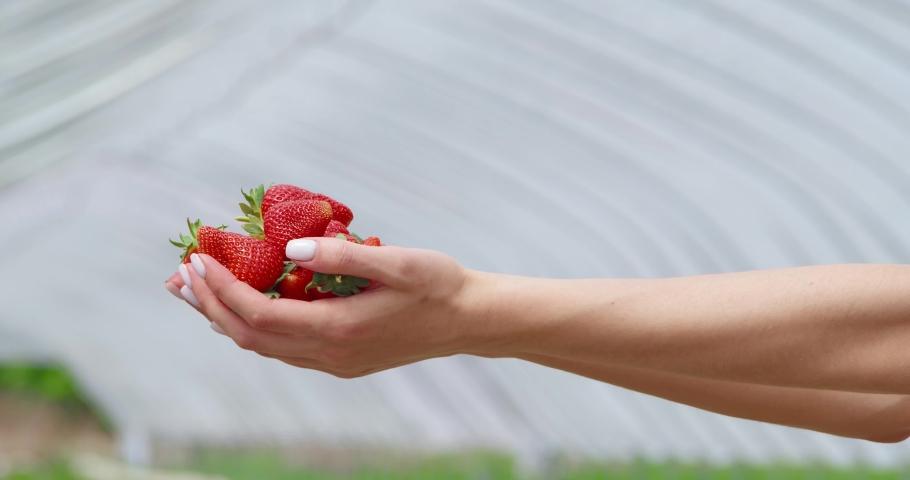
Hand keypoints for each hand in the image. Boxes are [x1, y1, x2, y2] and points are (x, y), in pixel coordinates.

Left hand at [166, 237, 500, 377]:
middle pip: (249, 336)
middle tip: (180, 274)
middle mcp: (328, 353)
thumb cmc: (438, 285)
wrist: (469, 321)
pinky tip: (246, 307)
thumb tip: (290, 248)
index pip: (257, 314)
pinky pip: (283, 348)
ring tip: (197, 290)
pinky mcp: (342, 360)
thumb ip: (342, 255)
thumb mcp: (397, 262)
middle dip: (209, 305)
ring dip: (226, 318)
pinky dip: (254, 327)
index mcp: (337, 329)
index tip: (197, 257)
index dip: (221, 287)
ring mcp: (334, 362)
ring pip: (263, 346)